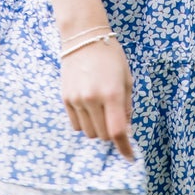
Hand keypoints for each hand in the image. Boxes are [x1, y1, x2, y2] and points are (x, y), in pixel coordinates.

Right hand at [61, 36, 134, 159]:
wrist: (83, 37)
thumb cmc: (111, 56)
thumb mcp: (127, 79)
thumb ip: (126, 107)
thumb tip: (125, 131)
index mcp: (112, 93)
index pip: (117, 131)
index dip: (125, 148)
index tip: (129, 157)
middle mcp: (92, 99)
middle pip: (103, 135)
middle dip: (111, 133)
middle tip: (114, 119)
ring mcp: (76, 99)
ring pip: (89, 132)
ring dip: (97, 128)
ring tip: (101, 109)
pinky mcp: (65, 99)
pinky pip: (76, 125)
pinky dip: (85, 122)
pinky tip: (89, 107)